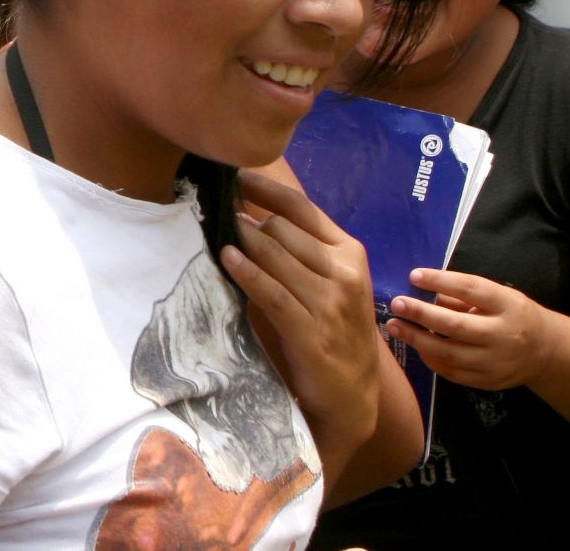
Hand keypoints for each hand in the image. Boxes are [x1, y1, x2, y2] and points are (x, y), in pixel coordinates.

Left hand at [222, 170, 380, 448]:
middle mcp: (344, 272)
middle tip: (216, 212)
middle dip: (247, 220)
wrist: (353, 393)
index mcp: (350, 252)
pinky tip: (226, 258)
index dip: (264, 188)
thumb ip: (302, 248)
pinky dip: (246, 272)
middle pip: (282, 229)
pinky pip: (271, 292)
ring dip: (241, 241)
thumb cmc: (333, 328)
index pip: (302, 208)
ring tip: (217, 231)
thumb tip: (248, 213)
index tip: (234, 176)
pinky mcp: (311, 331)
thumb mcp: (331, 281)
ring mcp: (330, 302)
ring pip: (274, 254)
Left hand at [386, 269, 560, 390]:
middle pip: (456, 326)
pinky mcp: (489, 381)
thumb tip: (422, 287)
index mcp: (508, 305)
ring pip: (450, 354)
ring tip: (395, 326)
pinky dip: (431, 359)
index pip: (471, 289)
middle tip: (396, 304)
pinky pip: (453, 372)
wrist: (545, 351)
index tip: (414, 275)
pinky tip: (417, 347)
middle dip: (421, 314)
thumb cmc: (512, 315)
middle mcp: (504, 334)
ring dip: (417, 340)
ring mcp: (497, 362)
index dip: (441, 281)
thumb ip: (463, 295)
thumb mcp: (498, 296)